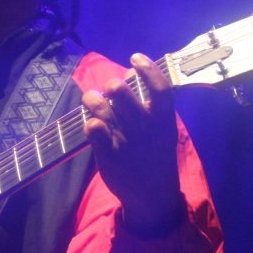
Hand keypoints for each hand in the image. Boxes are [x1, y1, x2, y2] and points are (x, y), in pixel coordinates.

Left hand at [82, 53, 183, 233]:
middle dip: (111, 84)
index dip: (147, 69)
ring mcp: (125, 141)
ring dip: (92, 99)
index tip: (135, 57)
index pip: (159, 88)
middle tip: (109, 88)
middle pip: (121, 93)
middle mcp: (144, 128)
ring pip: (102, 108)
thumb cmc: (155, 155)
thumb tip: (132, 71)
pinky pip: (93, 130)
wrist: (153, 195)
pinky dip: (90, 123)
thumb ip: (150, 103)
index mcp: (163, 120)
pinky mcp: (108, 155)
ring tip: (90, 99)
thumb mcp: (162, 130)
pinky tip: (92, 124)